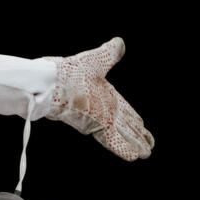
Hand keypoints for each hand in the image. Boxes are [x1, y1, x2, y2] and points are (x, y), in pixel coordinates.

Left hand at [50, 37, 153, 159]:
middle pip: (127, 126)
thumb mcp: (94, 60)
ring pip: (124, 136)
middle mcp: (106, 109)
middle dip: (138, 137)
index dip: (135, 120)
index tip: (144, 127)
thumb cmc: (69, 70)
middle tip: (148, 148)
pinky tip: (132, 157)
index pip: (126, 111)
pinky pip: (114, 140)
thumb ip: (108, 53)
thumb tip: (119, 43)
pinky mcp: (96, 125)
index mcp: (107, 95)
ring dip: (135, 145)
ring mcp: (101, 119)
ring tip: (145, 155)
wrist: (51, 82)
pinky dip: (123, 148)